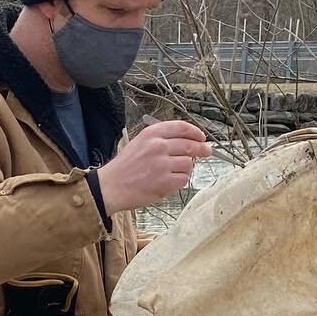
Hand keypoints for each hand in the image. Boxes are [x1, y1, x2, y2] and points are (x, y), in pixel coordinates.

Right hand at [96, 120, 211, 213]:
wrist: (109, 187)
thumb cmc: (123, 169)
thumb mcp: (138, 144)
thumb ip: (160, 140)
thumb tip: (184, 142)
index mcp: (151, 134)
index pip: (181, 127)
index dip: (195, 132)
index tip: (201, 137)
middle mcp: (158, 147)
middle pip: (190, 145)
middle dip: (202, 149)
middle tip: (207, 151)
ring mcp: (162, 165)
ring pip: (188, 164)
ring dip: (185, 169)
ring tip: (174, 173)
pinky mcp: (164, 182)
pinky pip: (183, 179)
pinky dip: (180, 181)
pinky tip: (170, 182)